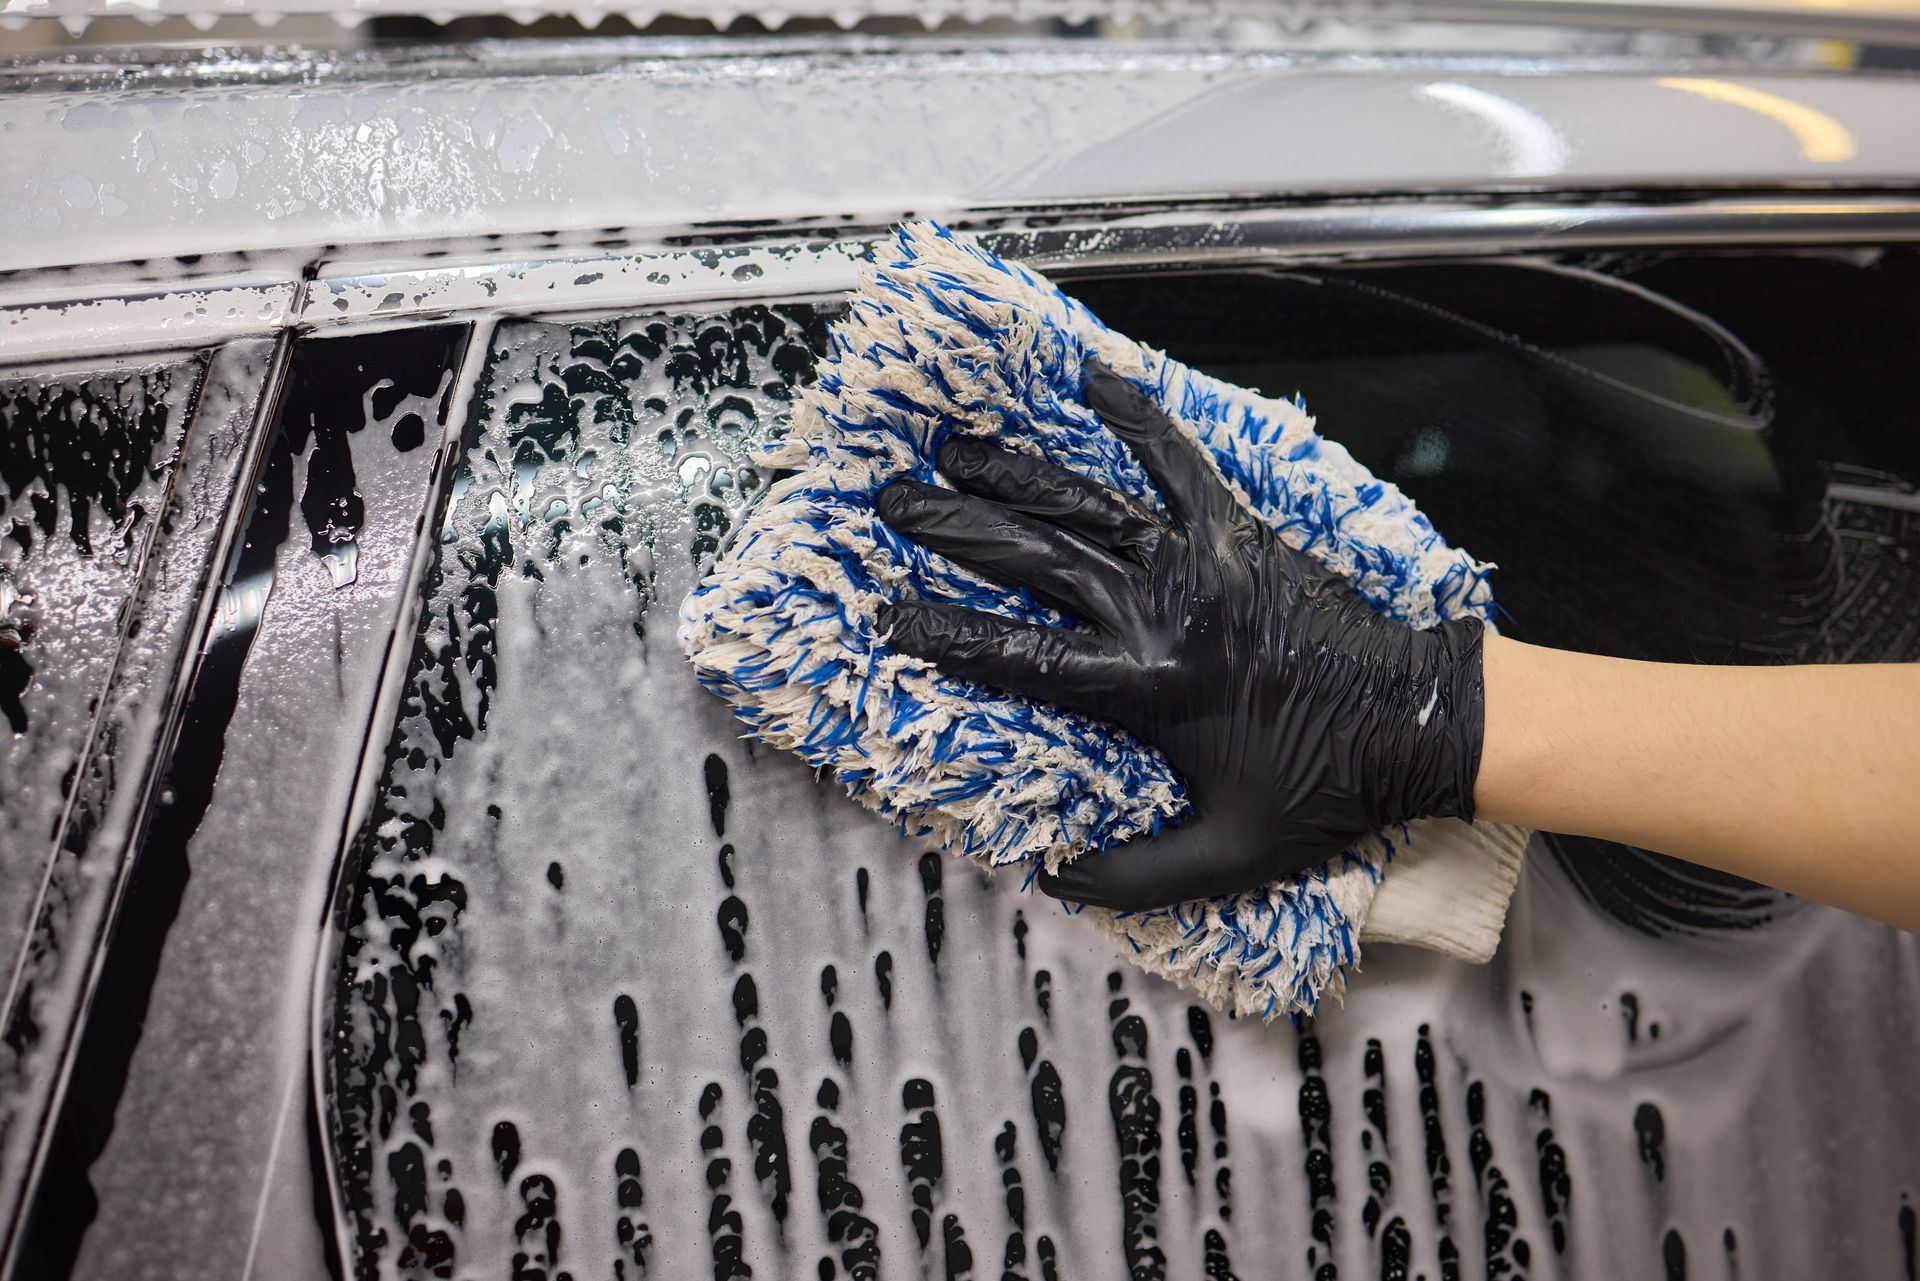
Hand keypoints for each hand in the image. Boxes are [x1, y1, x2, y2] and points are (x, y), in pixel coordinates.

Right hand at [874, 359, 1486, 910]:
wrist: (1420, 720)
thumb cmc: (1327, 789)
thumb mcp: (1229, 856)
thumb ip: (1134, 874)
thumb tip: (1053, 878)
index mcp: (1148, 688)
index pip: (1020, 659)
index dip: (946, 637)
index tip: (888, 618)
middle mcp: (1162, 611)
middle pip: (1035, 560)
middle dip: (955, 531)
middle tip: (893, 505)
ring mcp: (1200, 561)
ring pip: (1087, 504)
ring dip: (1014, 473)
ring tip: (953, 447)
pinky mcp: (1237, 532)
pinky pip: (1176, 463)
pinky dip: (1135, 418)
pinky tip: (1092, 380)